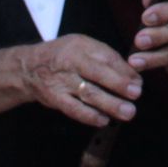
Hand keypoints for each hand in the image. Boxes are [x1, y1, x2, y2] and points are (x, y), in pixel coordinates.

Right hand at [18, 33, 141, 125]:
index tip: (139, 81)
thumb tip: (131, 73)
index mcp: (80, 46)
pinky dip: (89, 116)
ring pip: (88, 93)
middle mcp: (70, 62)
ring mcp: (61, 81)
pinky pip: (73, 109)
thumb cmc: (63, 56)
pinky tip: (103, 120)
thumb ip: (105, 57)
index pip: (105, 57)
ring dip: (110, 104)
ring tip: (128, 112)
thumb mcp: (82, 46)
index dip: (124, 70)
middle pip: (97, 73)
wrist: (28, 68)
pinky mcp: (55, 98)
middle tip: (137, 94)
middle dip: (119, 84)